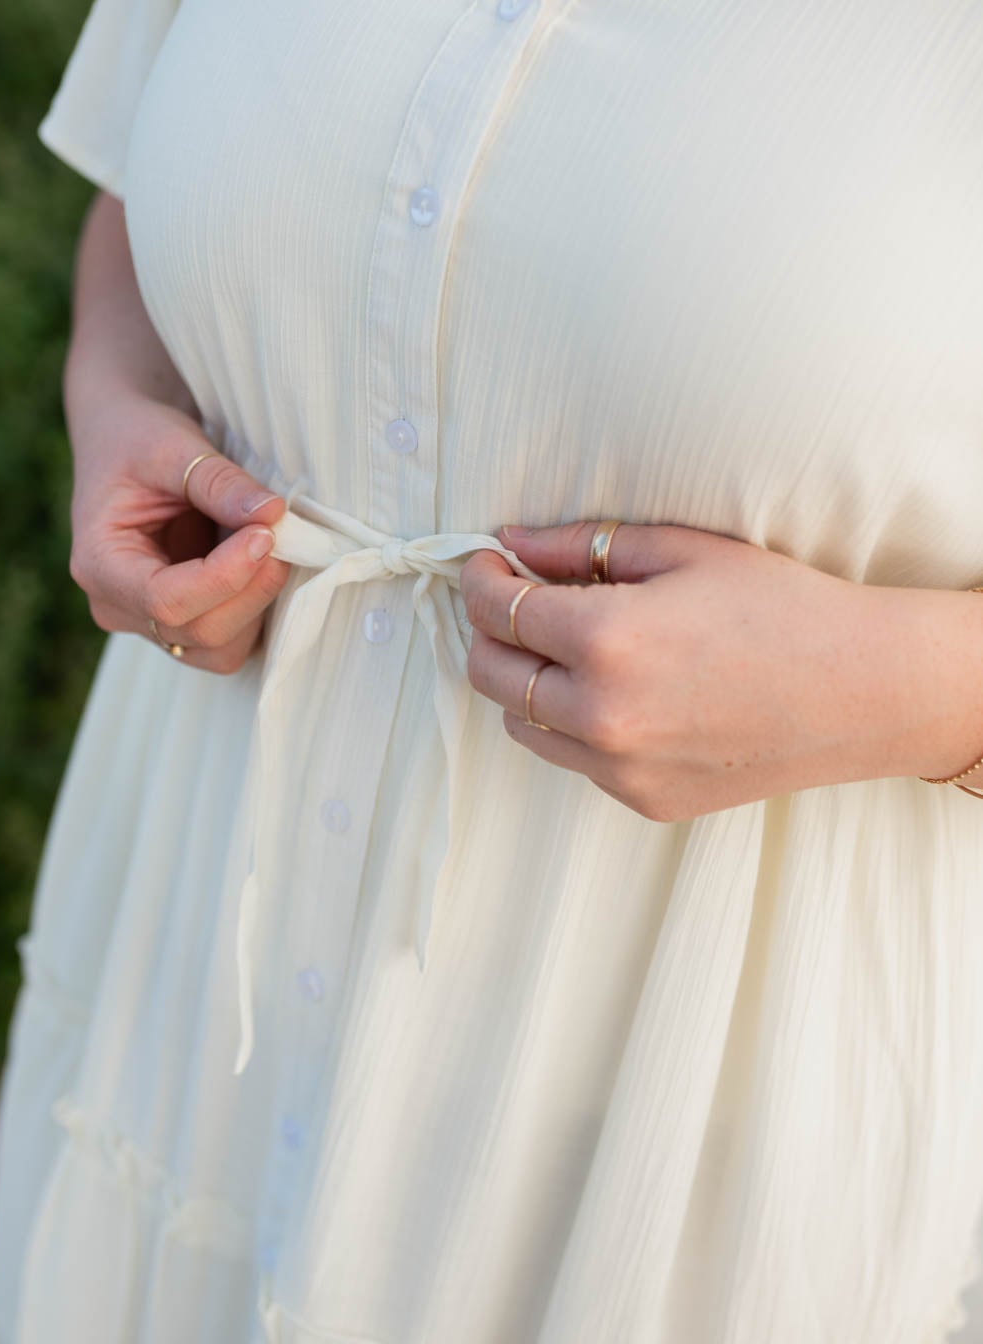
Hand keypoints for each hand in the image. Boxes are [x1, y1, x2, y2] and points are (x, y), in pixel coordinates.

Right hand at [66, 384, 290, 671]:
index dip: (225, 576)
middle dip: (252, 589)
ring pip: (220, 649)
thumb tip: (272, 516)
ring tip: (273, 547)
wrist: (125, 443)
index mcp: (99, 565)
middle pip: (199, 632)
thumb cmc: (135, 439)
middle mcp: (118, 607)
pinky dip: (256, 610)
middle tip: (283, 535)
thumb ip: (218, 482)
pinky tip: (263, 565)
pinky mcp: (182, 624)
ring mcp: (149, 623)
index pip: (166, 600)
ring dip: (259, 604)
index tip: (267, 534)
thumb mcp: (171, 445)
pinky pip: (229, 642)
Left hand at [458, 517, 963, 820]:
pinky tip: (622, 692)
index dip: (479, 578)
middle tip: (514, 600)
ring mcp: (620, 767)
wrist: (865, 691)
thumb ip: (585, 546)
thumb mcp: (684, 552)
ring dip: (526, 681)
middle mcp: (601, 714)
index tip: (484, 561)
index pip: (497, 609)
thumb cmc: (784, 607)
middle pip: (490, 673)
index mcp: (607, 639)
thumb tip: (512, 544)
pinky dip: (574, 724)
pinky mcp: (643, 800)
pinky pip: (574, 759)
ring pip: (523, 723)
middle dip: (489, 630)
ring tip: (568, 647)